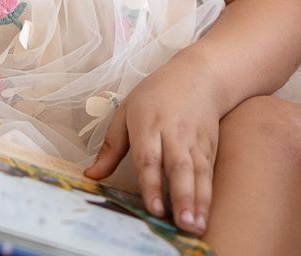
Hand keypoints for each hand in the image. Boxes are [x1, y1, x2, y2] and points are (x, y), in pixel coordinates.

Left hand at [84, 66, 224, 235]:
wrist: (200, 74)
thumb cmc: (156, 93)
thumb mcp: (126, 112)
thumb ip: (110, 147)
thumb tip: (90, 175)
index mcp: (149, 124)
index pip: (149, 158)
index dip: (152, 185)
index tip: (154, 208)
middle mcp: (175, 134)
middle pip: (179, 167)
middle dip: (182, 197)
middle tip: (182, 223)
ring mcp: (196, 141)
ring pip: (198, 173)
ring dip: (198, 201)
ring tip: (195, 226)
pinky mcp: (211, 146)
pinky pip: (209, 173)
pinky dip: (207, 196)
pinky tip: (204, 216)